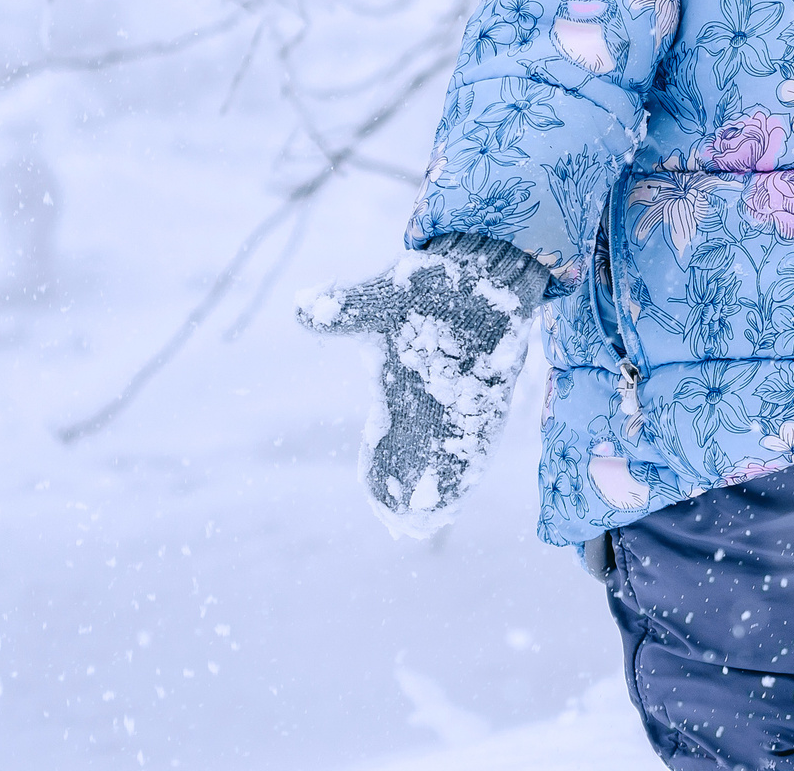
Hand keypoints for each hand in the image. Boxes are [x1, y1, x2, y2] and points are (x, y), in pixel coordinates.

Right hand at [297, 239, 547, 537]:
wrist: (482, 265)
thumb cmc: (430, 283)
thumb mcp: (385, 297)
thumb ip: (347, 309)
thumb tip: (301, 310)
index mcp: (397, 386)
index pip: (382, 440)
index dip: (377, 471)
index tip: (374, 498)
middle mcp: (426, 403)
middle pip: (412, 459)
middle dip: (406, 493)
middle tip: (404, 528)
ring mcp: (459, 401)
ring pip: (445, 458)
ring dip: (436, 489)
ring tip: (427, 525)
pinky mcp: (492, 395)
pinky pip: (478, 441)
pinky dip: (468, 469)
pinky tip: (460, 497)